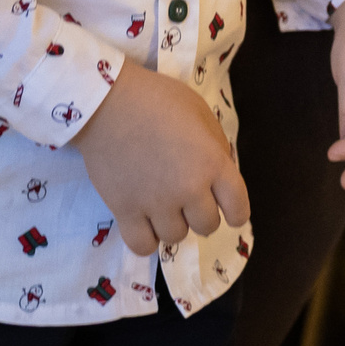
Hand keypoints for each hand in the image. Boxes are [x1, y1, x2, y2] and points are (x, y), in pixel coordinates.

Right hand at [72, 60, 249, 254]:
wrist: (106, 102)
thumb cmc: (156, 99)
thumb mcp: (199, 111)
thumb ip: (215, 144)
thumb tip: (220, 174)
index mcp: (212, 162)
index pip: (238, 209)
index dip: (234, 211)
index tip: (225, 207)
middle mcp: (189, 189)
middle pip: (207, 226)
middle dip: (200, 212)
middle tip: (185, 195)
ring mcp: (157, 203)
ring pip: (176, 237)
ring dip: (172, 222)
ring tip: (160, 202)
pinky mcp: (125, 211)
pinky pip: (143, 246)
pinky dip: (146, 238)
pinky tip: (143, 221)